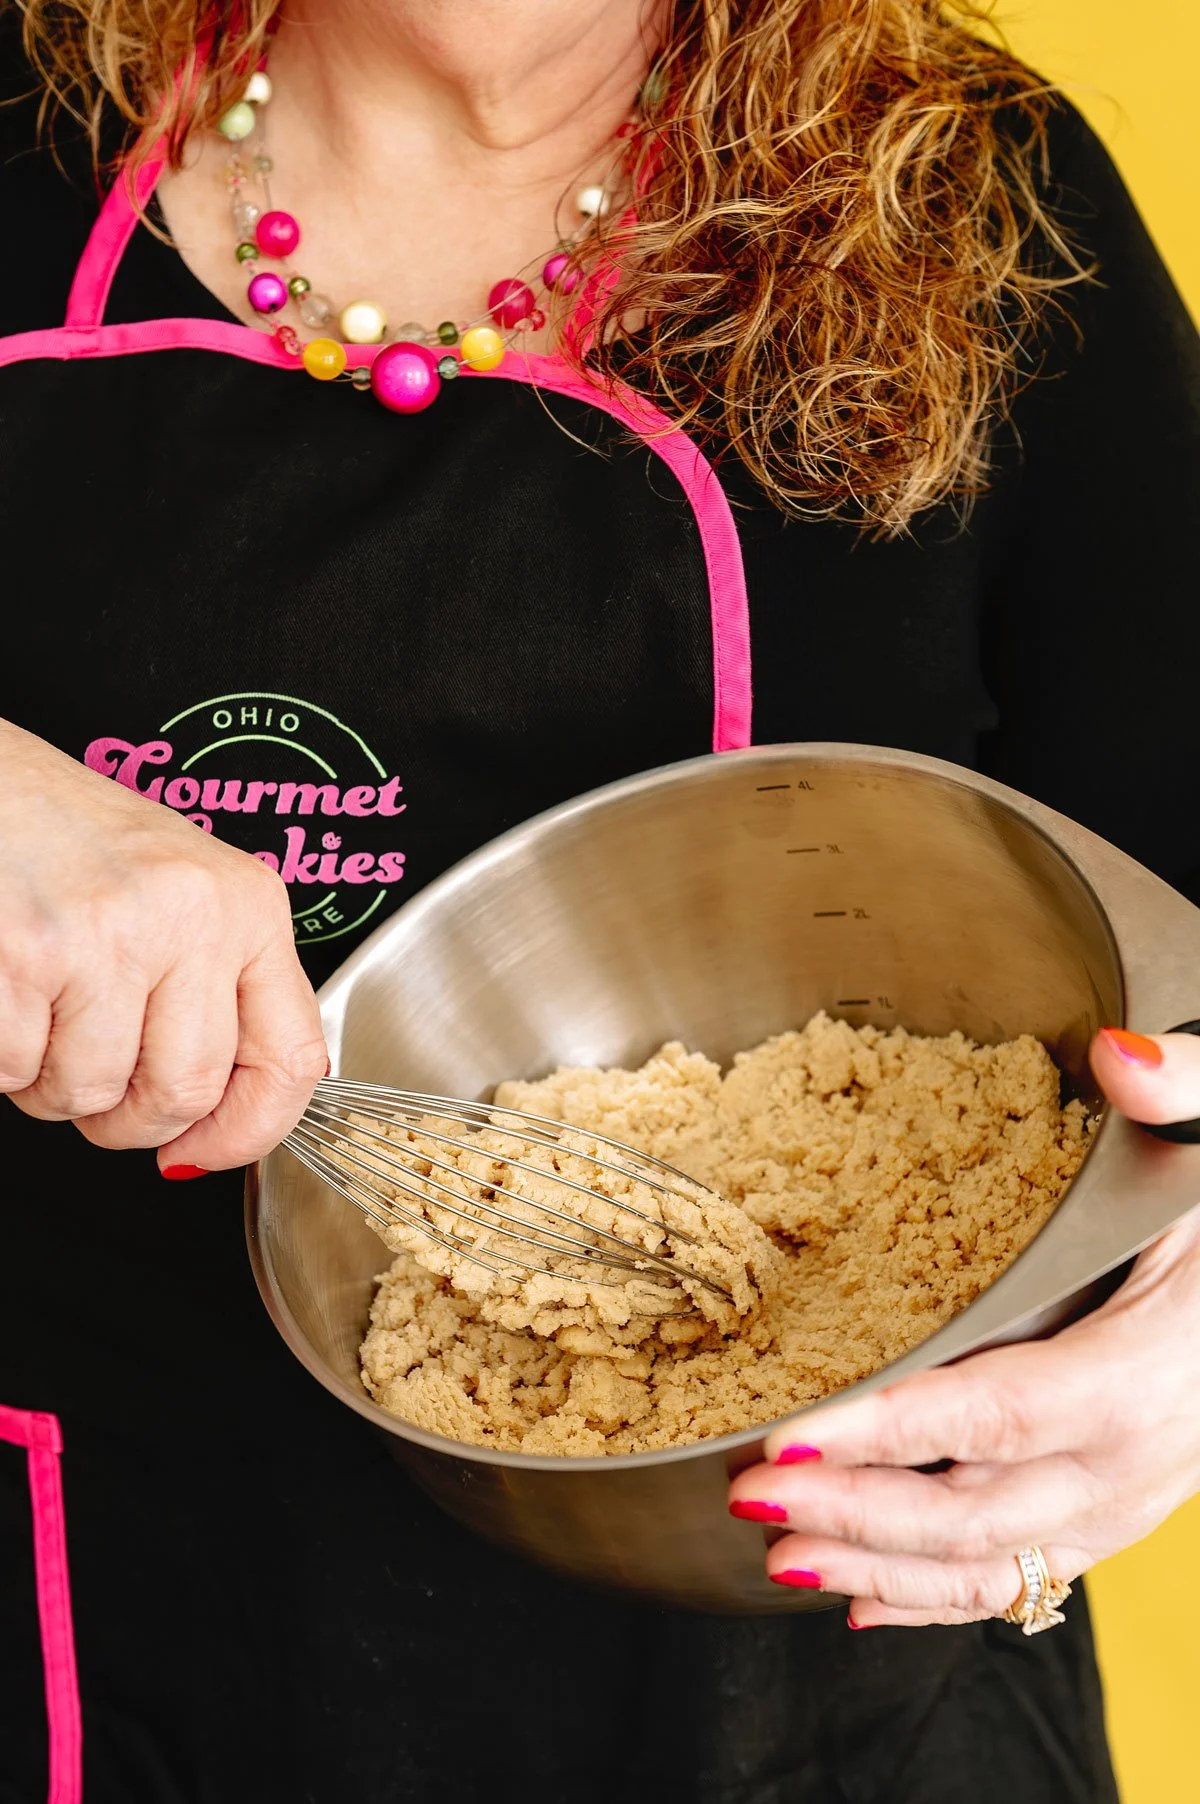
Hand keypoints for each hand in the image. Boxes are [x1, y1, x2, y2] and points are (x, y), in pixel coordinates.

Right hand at [0, 718, 325, 1170]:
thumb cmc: (78, 840)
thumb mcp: (187, 898)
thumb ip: (219, 993)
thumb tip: (223, 1122)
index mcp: (249, 904)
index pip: (293, 1057)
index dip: (250, 1131)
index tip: (202, 1149)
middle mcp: (191, 915)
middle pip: (186, 1092)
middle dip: (131, 1121)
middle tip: (102, 1091)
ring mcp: (108, 933)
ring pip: (94, 1091)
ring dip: (56, 1087)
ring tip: (47, 1023)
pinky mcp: (28, 952)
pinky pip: (18, 1070)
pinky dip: (5, 1061)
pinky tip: (11, 1002)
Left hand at [727, 1028, 1199, 1626]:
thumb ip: (1182, 1093)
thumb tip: (1116, 1057)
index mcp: (1144, 1371)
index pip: (1002, 1411)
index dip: (891, 1430)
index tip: (791, 1437)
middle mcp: (1133, 1461)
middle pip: (976, 1508)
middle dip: (853, 1507)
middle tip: (750, 1492)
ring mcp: (1123, 1507)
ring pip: (990, 1564)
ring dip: (878, 1566)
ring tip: (780, 1555)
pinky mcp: (1111, 1521)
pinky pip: (1023, 1583)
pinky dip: (937, 1601)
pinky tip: (864, 1602)